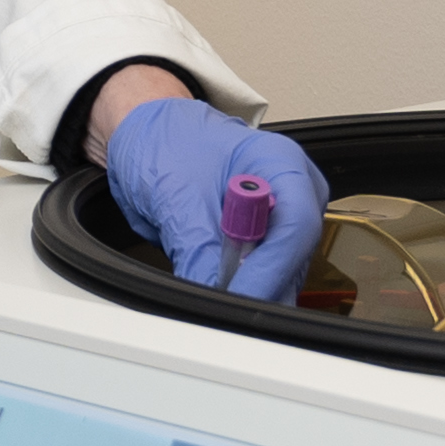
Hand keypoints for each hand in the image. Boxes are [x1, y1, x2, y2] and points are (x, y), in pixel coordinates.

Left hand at [98, 74, 322, 302]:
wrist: (149, 136)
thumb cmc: (164, 143)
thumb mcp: (175, 194)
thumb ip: (197, 246)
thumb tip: (209, 291)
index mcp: (283, 163)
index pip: (295, 227)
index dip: (269, 271)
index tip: (236, 300)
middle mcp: (294, 192)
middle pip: (294, 257)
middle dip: (257, 289)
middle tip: (216, 309)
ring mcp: (283, 219)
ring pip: (281, 275)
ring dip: (245, 290)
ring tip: (207, 294)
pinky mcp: (267, 240)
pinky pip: (263, 276)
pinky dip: (237, 286)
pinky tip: (212, 286)